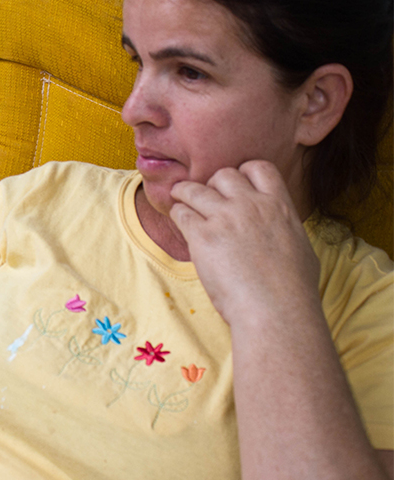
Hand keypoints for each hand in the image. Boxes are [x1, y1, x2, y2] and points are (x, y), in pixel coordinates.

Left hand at [168, 160, 320, 325]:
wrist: (276, 312)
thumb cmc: (293, 291)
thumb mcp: (301, 248)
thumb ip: (285, 229)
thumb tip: (282, 228)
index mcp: (279, 206)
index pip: (258, 167)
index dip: (243, 173)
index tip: (234, 185)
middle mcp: (251, 205)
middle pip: (223, 174)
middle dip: (213, 184)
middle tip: (206, 197)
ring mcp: (225, 218)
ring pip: (194, 189)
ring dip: (185, 193)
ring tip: (180, 199)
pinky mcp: (202, 236)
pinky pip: (181, 213)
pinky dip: (178, 215)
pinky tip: (180, 223)